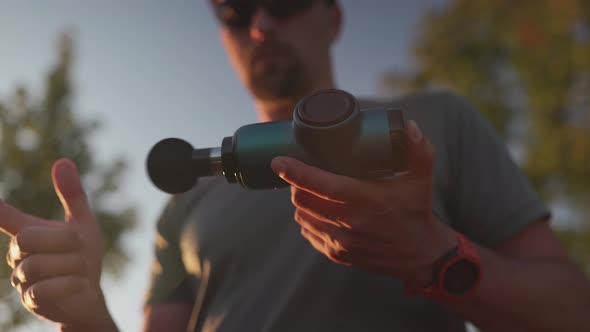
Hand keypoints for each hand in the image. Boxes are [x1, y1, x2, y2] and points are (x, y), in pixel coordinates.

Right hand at [1, 159, 114, 330]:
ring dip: (71, 264)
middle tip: (80, 245)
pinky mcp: (30, 300)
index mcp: (29, 231)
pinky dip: (69, 283)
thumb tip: (63, 161)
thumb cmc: (82, 256)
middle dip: (61, 240)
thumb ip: (73, 195)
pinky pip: (43, 289)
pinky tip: (82, 282)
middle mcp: (18, 254)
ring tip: (82, 267)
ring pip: (37, 265)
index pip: (5, 217)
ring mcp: (21, 278)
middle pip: (27, 238)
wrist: (88, 295)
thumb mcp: (83, 223)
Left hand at [271, 120, 456, 285]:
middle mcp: (350, 223)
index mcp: (366, 200)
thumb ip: (417, 150)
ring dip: (301, 201)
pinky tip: (316, 211)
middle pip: (303, 199)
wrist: (419, 255)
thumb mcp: (421, 178)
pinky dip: (308, 219)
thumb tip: (408, 125)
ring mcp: (342, 241)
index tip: (278, 161)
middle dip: (296, 183)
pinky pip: (309, 233)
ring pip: (302, 216)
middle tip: (302, 172)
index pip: (322, 184)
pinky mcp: (337, 254)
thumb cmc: (416, 210)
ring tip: (310, 189)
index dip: (296, 172)